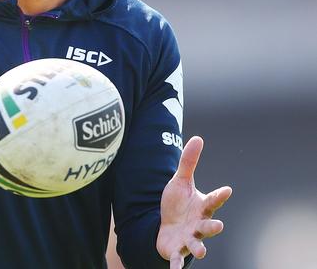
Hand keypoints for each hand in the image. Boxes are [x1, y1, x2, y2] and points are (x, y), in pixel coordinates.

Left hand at [156, 136, 231, 268]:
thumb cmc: (178, 203)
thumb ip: (189, 162)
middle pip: (209, 226)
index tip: (227, 190)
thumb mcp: (181, 181)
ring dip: (199, 248)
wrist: (167, 226)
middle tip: (218, 226)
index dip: (220, 195)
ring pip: (198, 245)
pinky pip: (179, 259)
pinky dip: (177, 265)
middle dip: (213, 227)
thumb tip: (198, 138)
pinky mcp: (178, 249)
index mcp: (202, 207)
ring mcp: (190, 238)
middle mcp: (199, 224)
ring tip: (201, 251)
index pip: (213, 200)